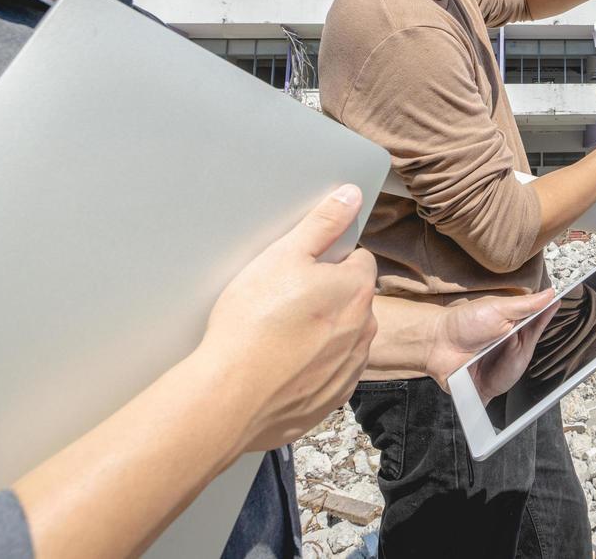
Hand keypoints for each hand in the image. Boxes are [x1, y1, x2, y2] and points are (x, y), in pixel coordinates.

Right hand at [197, 184, 377, 450]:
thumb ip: (322, 223)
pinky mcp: (333, 399)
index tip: (303, 270)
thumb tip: (352, 195)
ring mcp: (350, 368)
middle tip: (285, 302)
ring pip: (345, 339)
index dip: (330, 261)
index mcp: (357, 289)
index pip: (359, 261)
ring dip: (325, 335)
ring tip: (280, 336)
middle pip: (354, 301)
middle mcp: (365, 329)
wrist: (231, 394)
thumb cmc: (253, 319)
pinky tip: (283, 367)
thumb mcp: (283, 255)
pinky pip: (331, 374)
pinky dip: (314, 369)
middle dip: (329, 298)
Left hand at [424, 289, 557, 395]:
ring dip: (516, 353)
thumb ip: (526, 304)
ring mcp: (503, 365)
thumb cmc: (463, 324)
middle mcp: (510, 344)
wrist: (437, 345)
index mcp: (512, 324)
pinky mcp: (496, 384)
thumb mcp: (497, 309)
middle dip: (529, 336)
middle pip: (531, 342)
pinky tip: (505, 367)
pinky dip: (508, 374)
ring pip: (522, 361)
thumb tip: (549, 294)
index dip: (546, 314)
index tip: (558, 303)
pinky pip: (509, 382)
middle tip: (522, 329)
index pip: (536, 320)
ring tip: (503, 343)